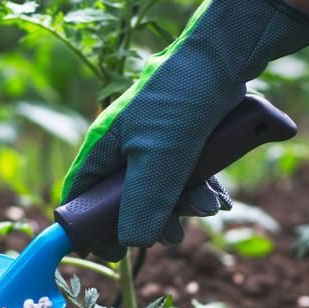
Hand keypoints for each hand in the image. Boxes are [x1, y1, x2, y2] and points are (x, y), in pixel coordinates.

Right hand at [62, 0, 308, 260]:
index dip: (91, 227)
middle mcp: (124, 146)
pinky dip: (201, 190)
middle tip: (175, 233)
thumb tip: (131, 244)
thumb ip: (143, 204)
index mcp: (103, 148)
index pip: (81, 197)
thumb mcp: (161, 159)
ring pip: (160, 190)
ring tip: (209, 208)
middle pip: (125, 201)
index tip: (113, 252)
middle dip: (152, 220)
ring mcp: (154, 142)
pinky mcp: (183, 138)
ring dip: (184, 206)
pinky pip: (185, 176)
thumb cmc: (182, 100)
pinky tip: (220, 199)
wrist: (227, 55)